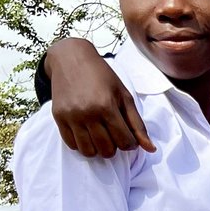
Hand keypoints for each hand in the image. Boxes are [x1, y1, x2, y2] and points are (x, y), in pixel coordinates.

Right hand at [48, 38, 154, 157]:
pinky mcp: (58, 117)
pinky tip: (87, 133)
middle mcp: (88, 113)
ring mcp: (71, 116)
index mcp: (107, 106)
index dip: (130, 143)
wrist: (71, 59)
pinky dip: (82, 144)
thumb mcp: (124, 95)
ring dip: (98, 149)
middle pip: (107, 150)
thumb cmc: (102, 76)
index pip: (125, 142)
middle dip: (114, 146)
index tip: (128, 136)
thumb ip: (137, 124)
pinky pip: (72, 145)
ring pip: (88, 152)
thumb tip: (151, 149)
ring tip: (100, 136)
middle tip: (113, 135)